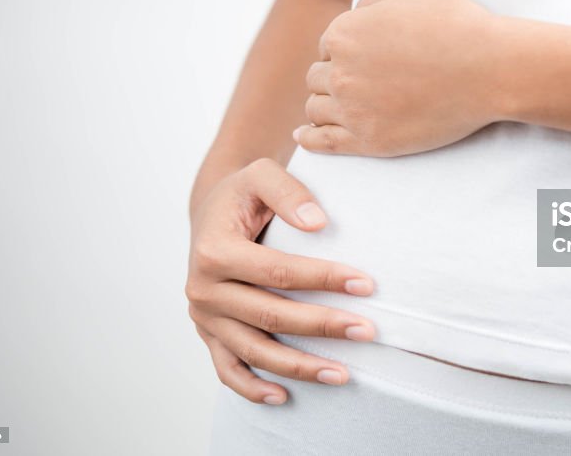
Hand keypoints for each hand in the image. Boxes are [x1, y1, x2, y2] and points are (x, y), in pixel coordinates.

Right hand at [186, 158, 376, 404]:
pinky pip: (228, 369)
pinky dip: (252, 388)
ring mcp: (204, 317)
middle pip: (270, 315)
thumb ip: (289, 192)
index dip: (324, 279)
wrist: (211, 212)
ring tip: (342, 373)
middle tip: (368, 330)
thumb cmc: (243, 194)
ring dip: (298, 366)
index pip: (278, 272)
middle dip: (322, 325)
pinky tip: (284, 396)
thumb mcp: (261, 175)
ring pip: (253, 350)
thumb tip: (319, 224)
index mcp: (213, 251)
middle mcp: (202, 289)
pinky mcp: (208, 334)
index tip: (366, 285)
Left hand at [295, 0, 505, 156]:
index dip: (345, 52)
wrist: (489, 70)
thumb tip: (356, 16)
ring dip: (325, 106)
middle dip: (334, 78)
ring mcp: (352, 109)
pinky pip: (323, 143)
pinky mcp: (369, 141)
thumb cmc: (457, 26)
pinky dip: (309, 140)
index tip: (364, 61)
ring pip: (315, 110)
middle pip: (317, 78)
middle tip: (357, 85)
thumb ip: (372, 4)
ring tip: (339, 109)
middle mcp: (340, 72)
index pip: (327, 46)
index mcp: (344, 33)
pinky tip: (303, 137)